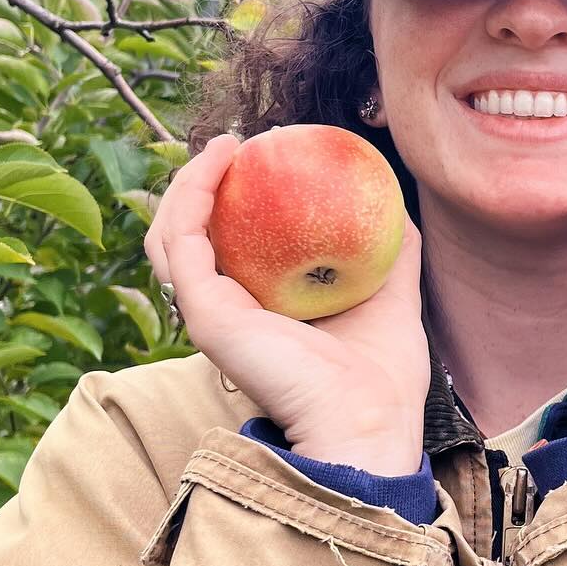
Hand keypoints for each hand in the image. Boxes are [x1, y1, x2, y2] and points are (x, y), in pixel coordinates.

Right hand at [145, 134, 429, 473]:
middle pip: (191, 240)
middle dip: (202, 188)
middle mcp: (229, 314)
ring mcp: (210, 313)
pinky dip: (192, 192)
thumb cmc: (383, 377)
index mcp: (263, 315)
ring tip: (226, 146)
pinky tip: (222, 158)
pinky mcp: (205, 310)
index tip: (266, 160)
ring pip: (172, 235)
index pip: (231, 253)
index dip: (236, 205)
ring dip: (189, 181)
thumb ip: (392, 252)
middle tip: (240, 147)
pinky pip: (182, 238)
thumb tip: (395, 204)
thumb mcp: (394, 296)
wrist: (367, 420)